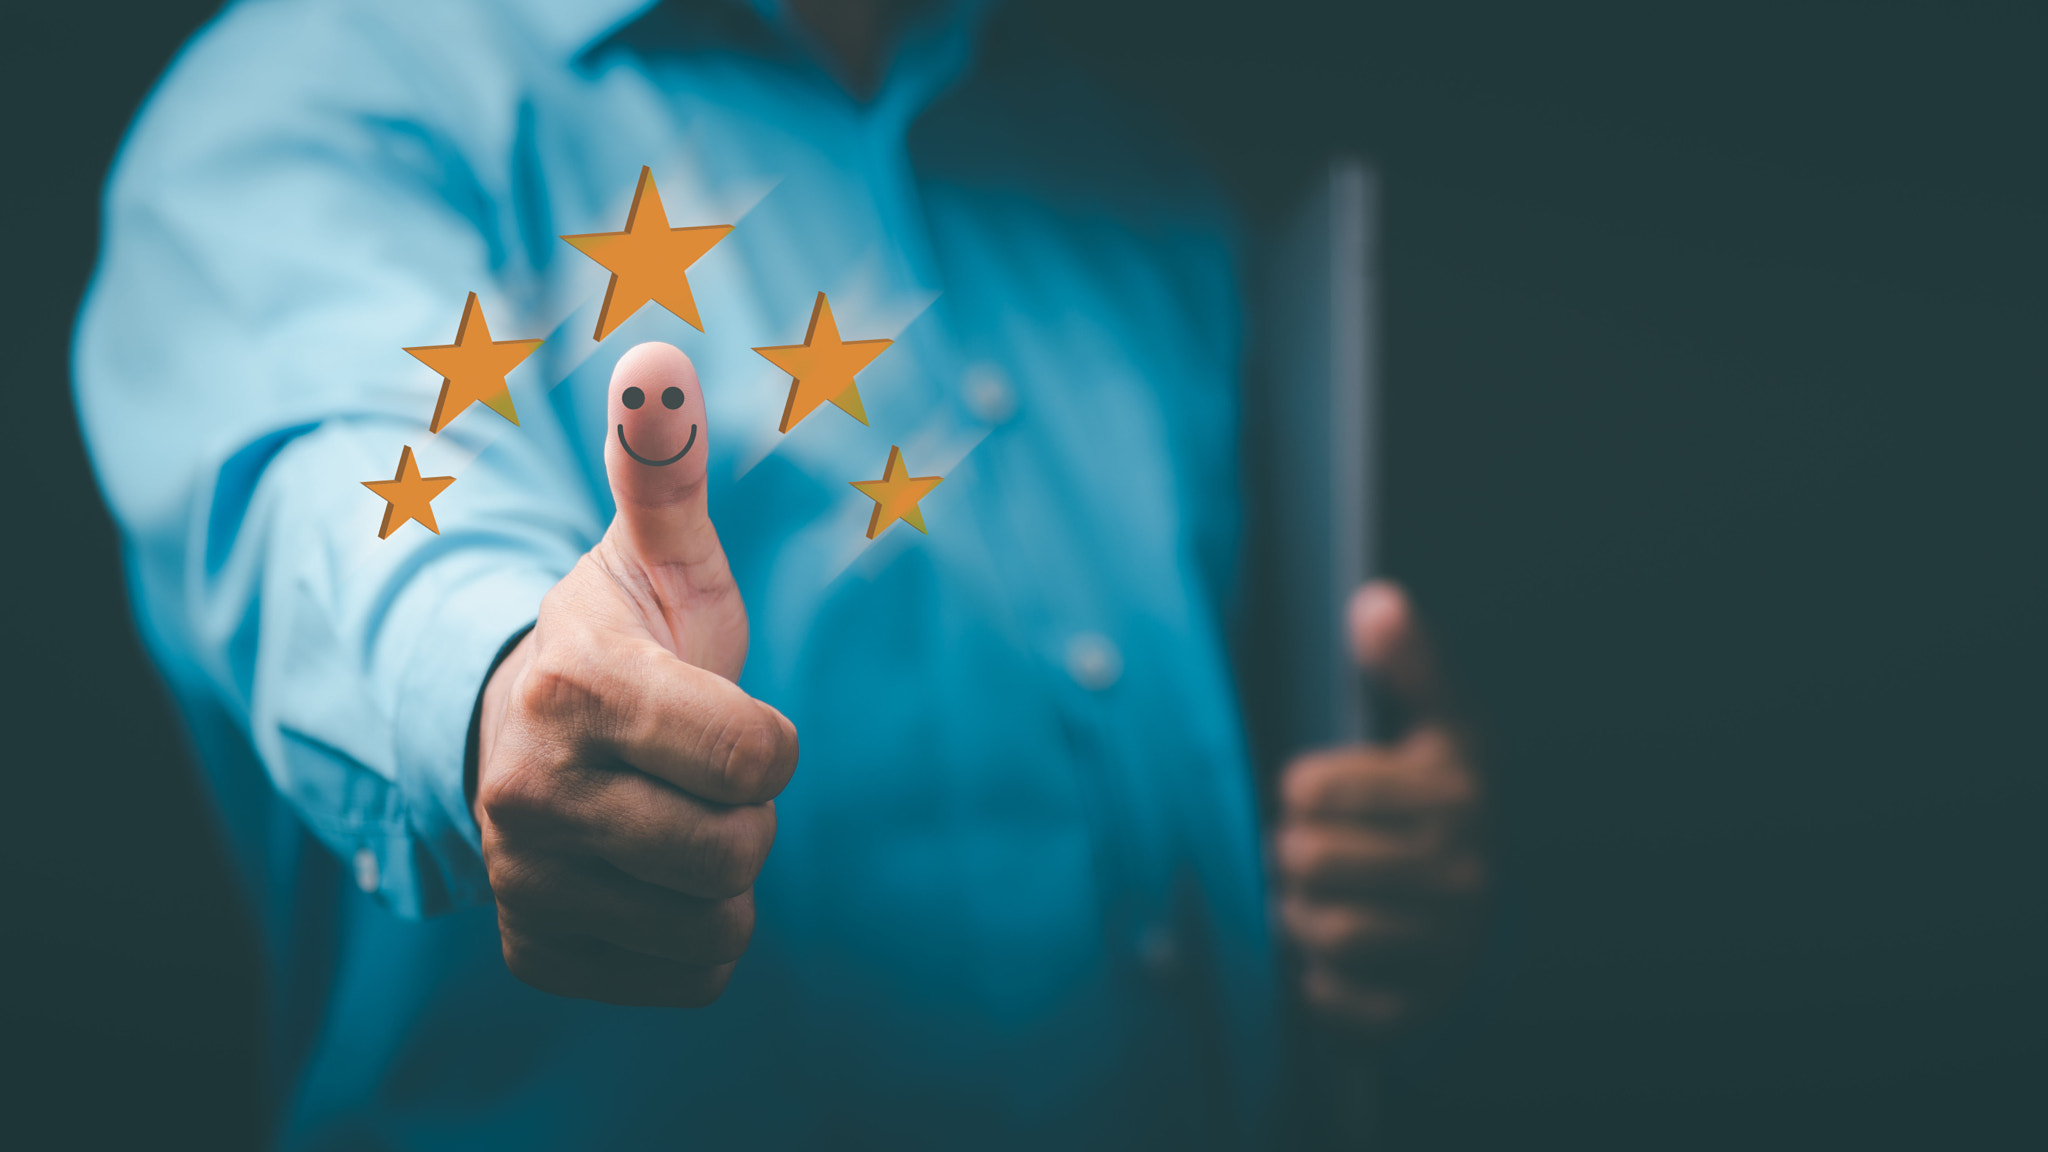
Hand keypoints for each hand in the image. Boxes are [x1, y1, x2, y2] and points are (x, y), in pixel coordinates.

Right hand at [473, 342, 797, 1006]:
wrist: (521, 734)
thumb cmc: (624, 640)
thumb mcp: (656, 556)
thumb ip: (667, 467)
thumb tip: (659, 356)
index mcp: (575, 687)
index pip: (758, 757)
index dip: (773, 741)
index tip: (736, 719)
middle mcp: (528, 793)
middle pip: (737, 854)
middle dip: (749, 815)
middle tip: (701, 777)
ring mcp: (523, 882)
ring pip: (715, 930)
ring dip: (725, 882)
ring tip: (676, 822)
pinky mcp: (533, 953)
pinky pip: (685, 981)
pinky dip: (692, 938)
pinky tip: (650, 878)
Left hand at [1274, 581, 1484, 1035]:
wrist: (1498, 920)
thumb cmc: (1449, 808)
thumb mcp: (1442, 726)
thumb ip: (1409, 663)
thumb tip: (1375, 601)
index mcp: (1453, 794)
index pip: (1309, 787)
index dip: (1300, 790)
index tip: (1321, 796)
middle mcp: (1459, 872)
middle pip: (1306, 858)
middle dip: (1294, 853)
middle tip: (1311, 852)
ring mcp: (1444, 946)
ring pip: (1317, 927)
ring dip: (1299, 915)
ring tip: (1319, 898)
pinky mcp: (1420, 1009)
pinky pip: (1330, 995)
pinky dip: (1317, 977)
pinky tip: (1337, 953)